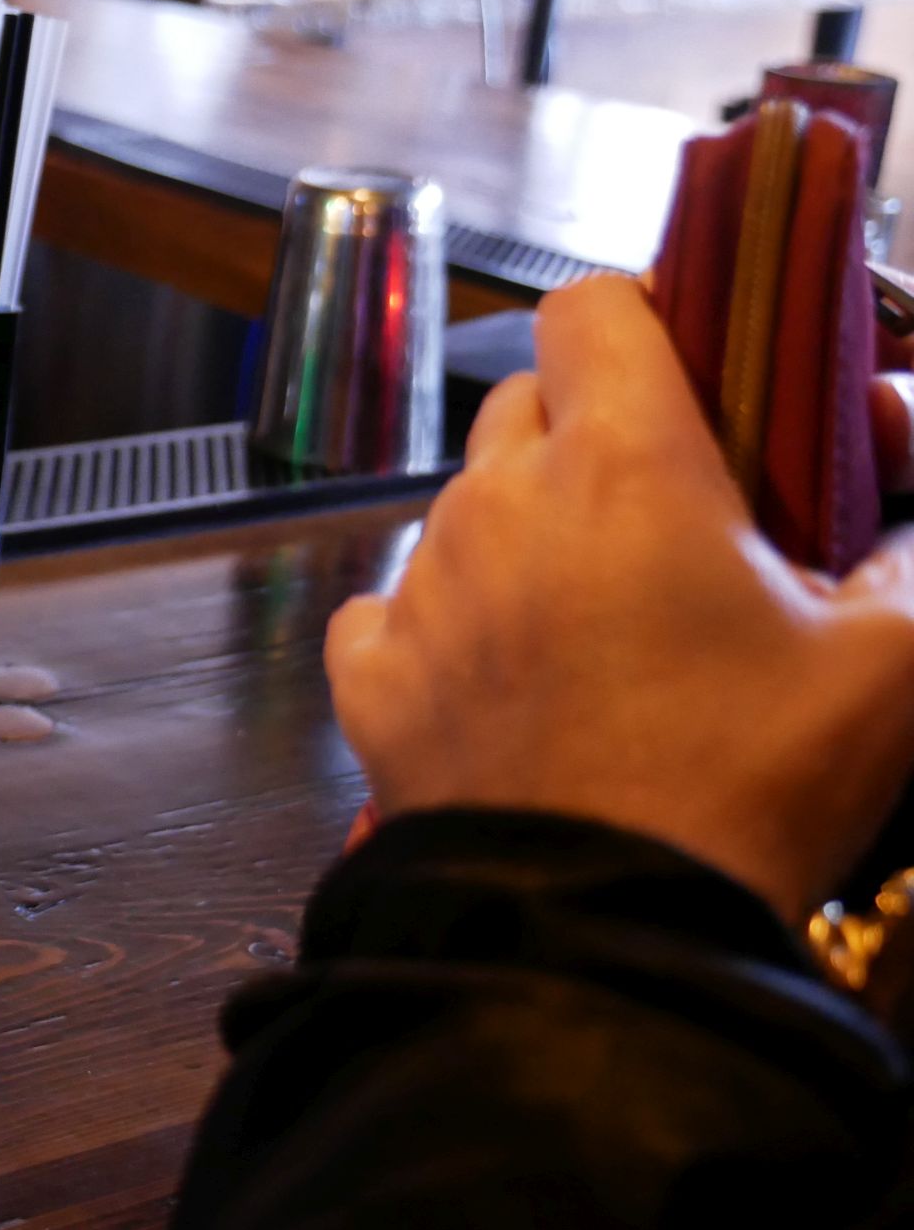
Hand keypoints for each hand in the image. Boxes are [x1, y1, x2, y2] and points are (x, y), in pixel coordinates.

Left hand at [327, 274, 913, 921]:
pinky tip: (505, 676)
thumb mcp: (891, 662)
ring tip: (601, 617)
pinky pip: (392, 610)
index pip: (593, 304)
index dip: (642, 318)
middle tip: (671, 513)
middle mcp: (497, 503)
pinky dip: (443, 625)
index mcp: (618, 462)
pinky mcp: (368, 676)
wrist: (600, 925)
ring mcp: (420, 588)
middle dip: (592, 431)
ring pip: (463, 506)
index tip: (689, 367)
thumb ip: (911, 553)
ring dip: (524, 533)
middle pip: (527, 402)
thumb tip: (907, 510)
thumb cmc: (745, 785)